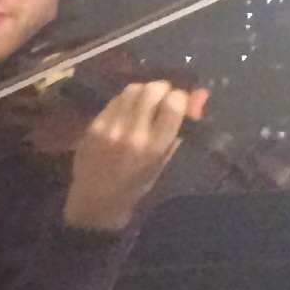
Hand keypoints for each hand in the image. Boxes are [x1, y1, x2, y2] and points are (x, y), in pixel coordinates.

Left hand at [58, 76, 199, 231]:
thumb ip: (177, 131)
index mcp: (153, 147)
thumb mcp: (162, 162)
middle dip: (162, 90)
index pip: (173, 104)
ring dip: (143, 91)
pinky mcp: (93, 125)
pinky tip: (128, 111)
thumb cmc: (134, 185)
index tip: (179, 103)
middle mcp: (132, 133)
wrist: (94, 200)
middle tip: (162, 99)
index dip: (179, 98)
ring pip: (132, 90)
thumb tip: (196, 101)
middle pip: (152, 90)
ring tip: (145, 103)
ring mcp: (110, 127)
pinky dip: (126, 100)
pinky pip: (115, 100)